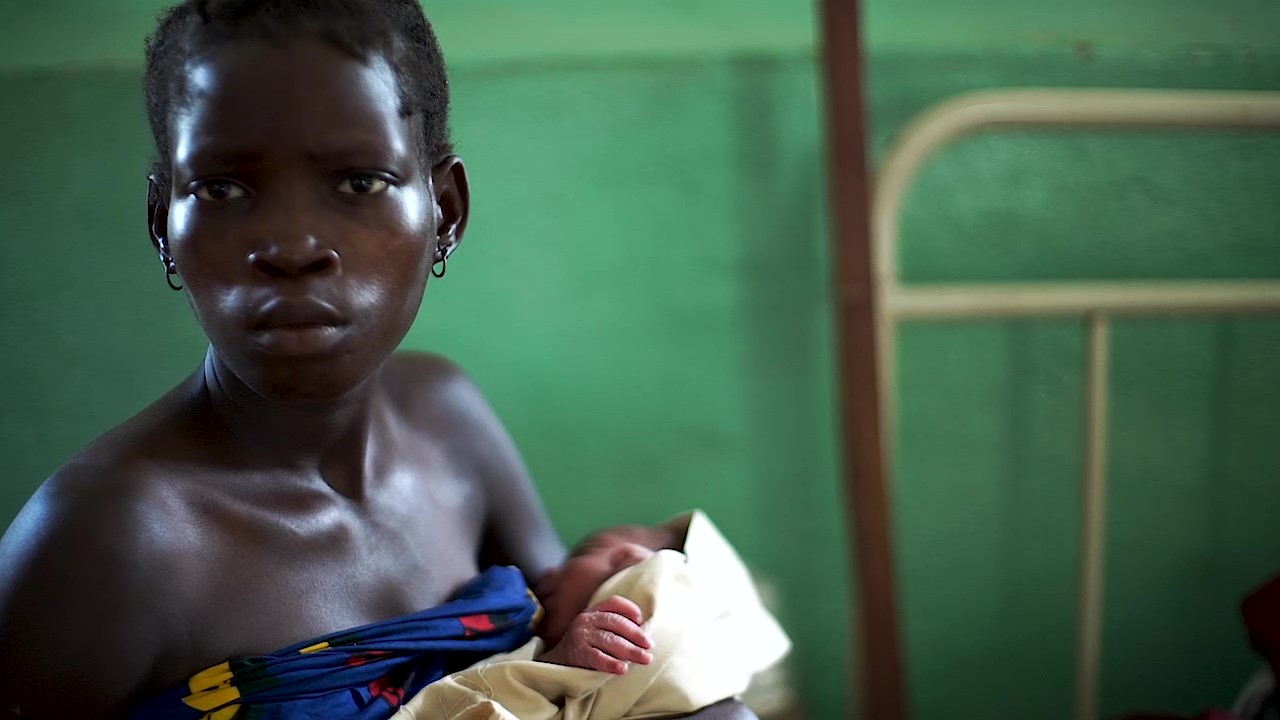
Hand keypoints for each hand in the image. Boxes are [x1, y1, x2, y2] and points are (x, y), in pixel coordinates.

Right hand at [539, 596, 653, 674]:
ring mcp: (580, 635)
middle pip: (616, 622)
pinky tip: (623, 669)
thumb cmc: (583, 648)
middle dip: (636, 634)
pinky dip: (611, 663)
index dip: (629, 609)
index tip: (642, 619)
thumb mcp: (594, 631)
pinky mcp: (577, 653)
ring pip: (610, 640)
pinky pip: (597, 658)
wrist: (555, 665)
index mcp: (592, 612)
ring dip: (630, 651)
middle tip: (650, 646)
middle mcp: (586, 620)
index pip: (613, 603)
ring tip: (645, 659)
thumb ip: (612, 628)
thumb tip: (643, 635)